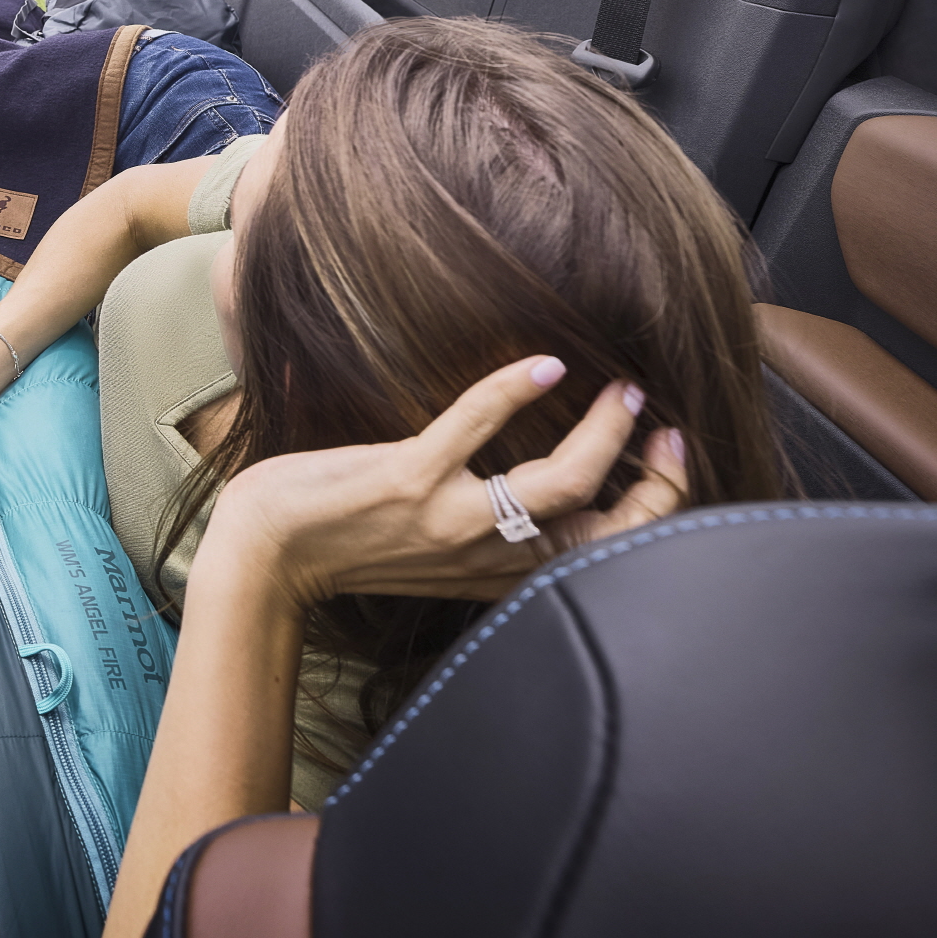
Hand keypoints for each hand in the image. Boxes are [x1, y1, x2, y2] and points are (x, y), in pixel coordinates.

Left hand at [193, 358, 687, 612]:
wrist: (267, 554)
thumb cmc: (345, 542)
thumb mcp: (436, 554)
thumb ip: (485, 529)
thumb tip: (523, 478)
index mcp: (502, 573)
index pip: (608, 552)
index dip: (657, 506)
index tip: (669, 453)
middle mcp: (490, 555)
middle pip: (612, 530)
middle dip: (660, 478)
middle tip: (662, 419)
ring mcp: (452, 518)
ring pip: (563, 482)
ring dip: (605, 430)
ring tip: (620, 386)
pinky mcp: (410, 479)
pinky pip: (477, 426)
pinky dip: (516, 388)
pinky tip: (544, 365)